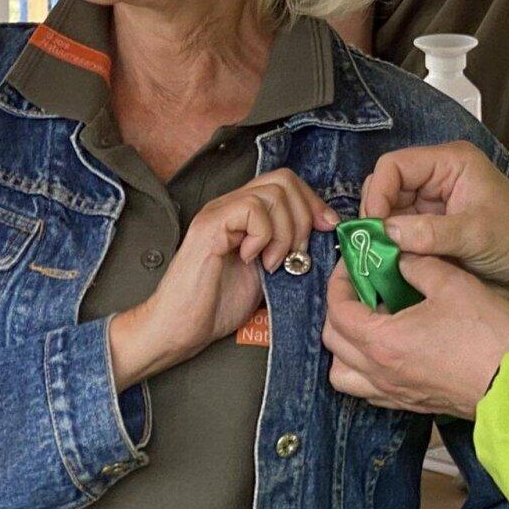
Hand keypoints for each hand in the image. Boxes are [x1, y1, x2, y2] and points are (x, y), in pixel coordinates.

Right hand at [109, 169, 336, 387]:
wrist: (181, 327)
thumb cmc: (219, 304)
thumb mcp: (268, 270)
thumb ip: (289, 247)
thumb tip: (324, 234)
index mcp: (244, 213)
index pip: (287, 182)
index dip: (313, 202)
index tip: (327, 229)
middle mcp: (230, 205)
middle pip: (284, 180)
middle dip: (303, 217)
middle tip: (295, 254)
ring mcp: (218, 212)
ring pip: (273, 194)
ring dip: (285, 232)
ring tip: (272, 263)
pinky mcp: (210, 226)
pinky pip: (252, 209)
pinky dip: (263, 235)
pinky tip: (252, 259)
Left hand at [322, 254, 508, 419]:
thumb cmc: (486, 335)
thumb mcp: (452, 283)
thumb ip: (417, 264)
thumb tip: (399, 256)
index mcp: (382, 341)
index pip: (337, 309)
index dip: (340, 280)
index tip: (354, 263)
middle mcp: (379, 371)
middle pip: (333, 340)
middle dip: (340, 307)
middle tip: (361, 285)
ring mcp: (394, 392)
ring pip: (342, 373)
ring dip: (345, 345)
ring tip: (368, 321)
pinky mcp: (410, 403)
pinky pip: (368, 390)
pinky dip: (364, 369)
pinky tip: (387, 349)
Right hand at [361, 142, 508, 309]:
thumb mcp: (477, 234)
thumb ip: (430, 233)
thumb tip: (386, 233)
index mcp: (451, 163)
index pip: (395, 166)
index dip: (379, 193)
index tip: (374, 227)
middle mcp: (438, 179)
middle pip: (387, 189)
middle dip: (377, 216)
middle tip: (372, 248)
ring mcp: (434, 207)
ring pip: (390, 215)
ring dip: (383, 236)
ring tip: (378, 261)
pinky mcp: (433, 232)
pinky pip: (401, 236)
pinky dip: (393, 250)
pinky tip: (388, 267)